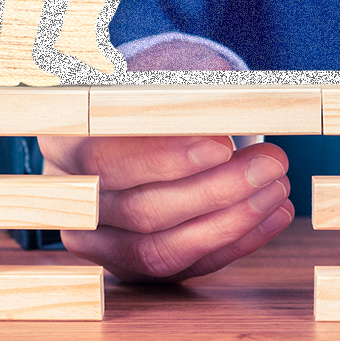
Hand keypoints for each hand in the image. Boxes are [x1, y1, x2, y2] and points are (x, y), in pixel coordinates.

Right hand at [37, 38, 294, 281]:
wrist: (138, 126)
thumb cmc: (148, 94)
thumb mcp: (158, 72)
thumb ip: (183, 81)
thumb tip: (228, 90)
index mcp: (61, 140)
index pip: (104, 158)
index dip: (164, 157)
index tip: (223, 144)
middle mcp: (71, 198)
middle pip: (140, 211)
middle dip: (215, 191)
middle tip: (272, 163)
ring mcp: (97, 242)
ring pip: (161, 250)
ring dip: (230, 222)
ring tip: (277, 189)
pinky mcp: (131, 268)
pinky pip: (185, 268)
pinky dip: (235, 244)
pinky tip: (273, 215)